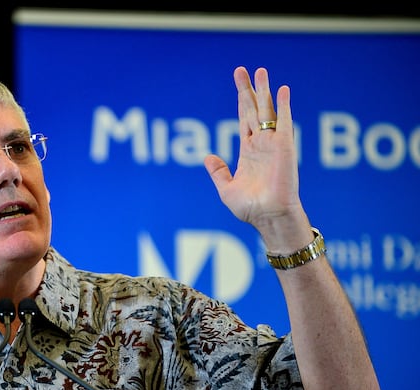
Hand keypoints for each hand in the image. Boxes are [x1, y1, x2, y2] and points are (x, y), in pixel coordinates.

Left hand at [204, 67, 304, 235]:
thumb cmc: (250, 208)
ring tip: (260, 71)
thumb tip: (207, 157)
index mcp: (248, 151)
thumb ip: (218, 172)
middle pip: (254, 109)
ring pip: (267, 111)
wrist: (268, 217)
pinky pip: (284, 122)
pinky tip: (281, 89)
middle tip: (242, 69)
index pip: (244, 119)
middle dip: (248, 89)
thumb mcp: (226, 189)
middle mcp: (261, 144)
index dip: (241, 100)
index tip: (238, 83)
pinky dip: (283, 105)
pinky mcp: (284, 147)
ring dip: (264, 91)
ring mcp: (273, 144)